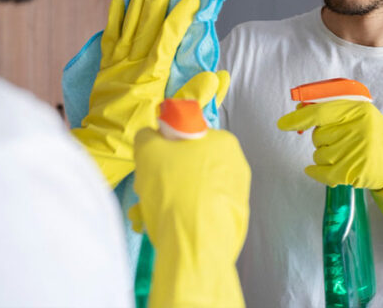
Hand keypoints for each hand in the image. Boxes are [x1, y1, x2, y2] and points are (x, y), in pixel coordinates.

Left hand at [72, 0, 200, 186]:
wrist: (104, 147)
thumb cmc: (142, 135)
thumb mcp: (173, 123)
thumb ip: (195, 98)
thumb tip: (217, 76)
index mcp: (152, 76)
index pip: (168, 38)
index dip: (181, 17)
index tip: (192, 0)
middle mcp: (133, 65)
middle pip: (146, 26)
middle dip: (157, 2)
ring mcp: (117, 65)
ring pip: (128, 28)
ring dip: (137, 4)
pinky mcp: (106, 69)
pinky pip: (109, 39)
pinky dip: (113, 20)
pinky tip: (118, 2)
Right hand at [129, 127, 250, 307]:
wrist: (194, 246)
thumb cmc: (174, 188)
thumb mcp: (149, 150)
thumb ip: (147, 136)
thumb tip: (151, 137)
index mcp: (224, 142)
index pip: (188, 136)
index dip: (165, 148)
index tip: (150, 164)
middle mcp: (236, 166)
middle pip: (189, 164)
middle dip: (163, 177)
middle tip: (145, 190)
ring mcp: (237, 195)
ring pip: (192, 189)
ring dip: (167, 198)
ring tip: (147, 214)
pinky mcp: (232, 222)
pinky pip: (201, 211)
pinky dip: (182, 216)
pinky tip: (163, 227)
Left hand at [277, 100, 382, 241]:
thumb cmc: (373, 137)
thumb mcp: (359, 116)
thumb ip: (331, 112)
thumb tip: (299, 109)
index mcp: (358, 110)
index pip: (320, 112)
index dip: (299, 118)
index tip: (283, 124)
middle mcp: (358, 129)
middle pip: (318, 135)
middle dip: (322, 140)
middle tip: (340, 142)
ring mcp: (357, 151)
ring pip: (319, 154)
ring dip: (324, 156)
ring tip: (344, 155)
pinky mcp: (354, 171)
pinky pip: (322, 172)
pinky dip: (316, 172)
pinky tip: (316, 171)